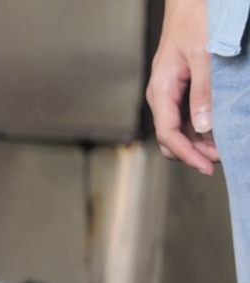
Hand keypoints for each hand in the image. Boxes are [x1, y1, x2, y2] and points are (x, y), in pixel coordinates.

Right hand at [147, 0, 219, 173]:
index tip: (207, 166)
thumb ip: (203, 92)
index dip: (187, 154)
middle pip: (170, 137)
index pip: (168, 133)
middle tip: (219, 158)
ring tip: (221, 146)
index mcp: (161, 89)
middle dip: (192, 152)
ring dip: (198, 142)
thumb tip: (202, 127)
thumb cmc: (194, 20)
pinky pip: (185, 116)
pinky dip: (200, 128)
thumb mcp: (204, 56)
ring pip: (178, 129)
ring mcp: (170, 92)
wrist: (190, 1)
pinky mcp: (180, 88)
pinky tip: (216, 129)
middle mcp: (162, 95)